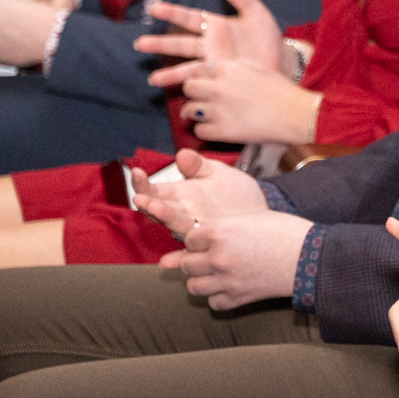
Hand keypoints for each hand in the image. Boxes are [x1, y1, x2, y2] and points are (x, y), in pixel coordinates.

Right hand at [130, 149, 269, 240]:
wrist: (261, 213)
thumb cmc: (237, 194)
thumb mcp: (217, 173)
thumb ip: (199, 165)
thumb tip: (181, 154)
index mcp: (180, 195)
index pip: (153, 190)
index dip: (142, 183)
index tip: (137, 172)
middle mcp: (182, 213)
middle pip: (157, 209)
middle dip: (147, 202)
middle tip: (139, 196)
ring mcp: (195, 227)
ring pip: (174, 223)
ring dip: (163, 215)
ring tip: (154, 205)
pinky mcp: (210, 238)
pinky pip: (195, 241)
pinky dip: (185, 244)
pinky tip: (178, 243)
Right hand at [135, 0, 285, 85]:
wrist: (283, 62)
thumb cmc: (268, 37)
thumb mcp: (256, 13)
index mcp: (215, 26)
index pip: (189, 17)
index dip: (172, 12)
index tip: (153, 9)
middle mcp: (209, 45)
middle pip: (180, 43)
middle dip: (160, 43)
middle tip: (140, 44)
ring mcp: (212, 64)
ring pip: (186, 67)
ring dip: (169, 73)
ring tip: (154, 79)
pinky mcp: (219, 80)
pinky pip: (200, 83)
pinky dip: (188, 88)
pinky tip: (177, 93)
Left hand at [158, 209, 313, 309]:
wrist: (311, 256)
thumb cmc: (285, 231)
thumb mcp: (252, 217)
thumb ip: (223, 225)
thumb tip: (197, 235)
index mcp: (220, 232)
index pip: (188, 239)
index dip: (198, 239)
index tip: (209, 239)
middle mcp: (219, 257)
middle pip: (186, 263)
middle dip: (193, 259)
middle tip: (208, 256)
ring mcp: (227, 280)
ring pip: (193, 286)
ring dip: (200, 279)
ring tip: (213, 273)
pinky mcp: (239, 297)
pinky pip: (213, 302)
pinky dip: (217, 296)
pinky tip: (227, 286)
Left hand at [171, 59, 320, 143]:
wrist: (294, 114)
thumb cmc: (280, 90)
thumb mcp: (256, 67)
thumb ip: (233, 66)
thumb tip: (216, 68)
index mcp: (227, 69)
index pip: (198, 69)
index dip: (201, 76)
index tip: (204, 82)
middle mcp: (219, 88)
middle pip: (188, 87)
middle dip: (193, 92)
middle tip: (200, 98)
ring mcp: (218, 110)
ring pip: (189, 110)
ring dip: (194, 112)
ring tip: (204, 114)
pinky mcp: (222, 131)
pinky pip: (199, 131)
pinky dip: (204, 130)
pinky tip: (213, 128)